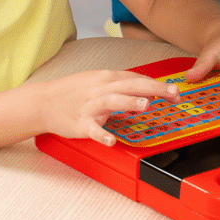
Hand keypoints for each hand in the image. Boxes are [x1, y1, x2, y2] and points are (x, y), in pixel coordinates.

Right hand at [39, 70, 179, 145]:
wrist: (43, 102)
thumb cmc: (73, 92)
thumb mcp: (97, 80)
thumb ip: (121, 84)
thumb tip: (146, 88)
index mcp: (106, 78)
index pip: (136, 79)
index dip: (157, 84)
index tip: (175, 91)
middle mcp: (100, 89)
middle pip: (131, 86)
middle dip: (154, 89)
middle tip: (173, 94)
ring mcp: (90, 106)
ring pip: (112, 101)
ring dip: (130, 103)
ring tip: (146, 106)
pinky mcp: (80, 123)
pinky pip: (93, 130)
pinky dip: (102, 135)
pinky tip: (111, 141)